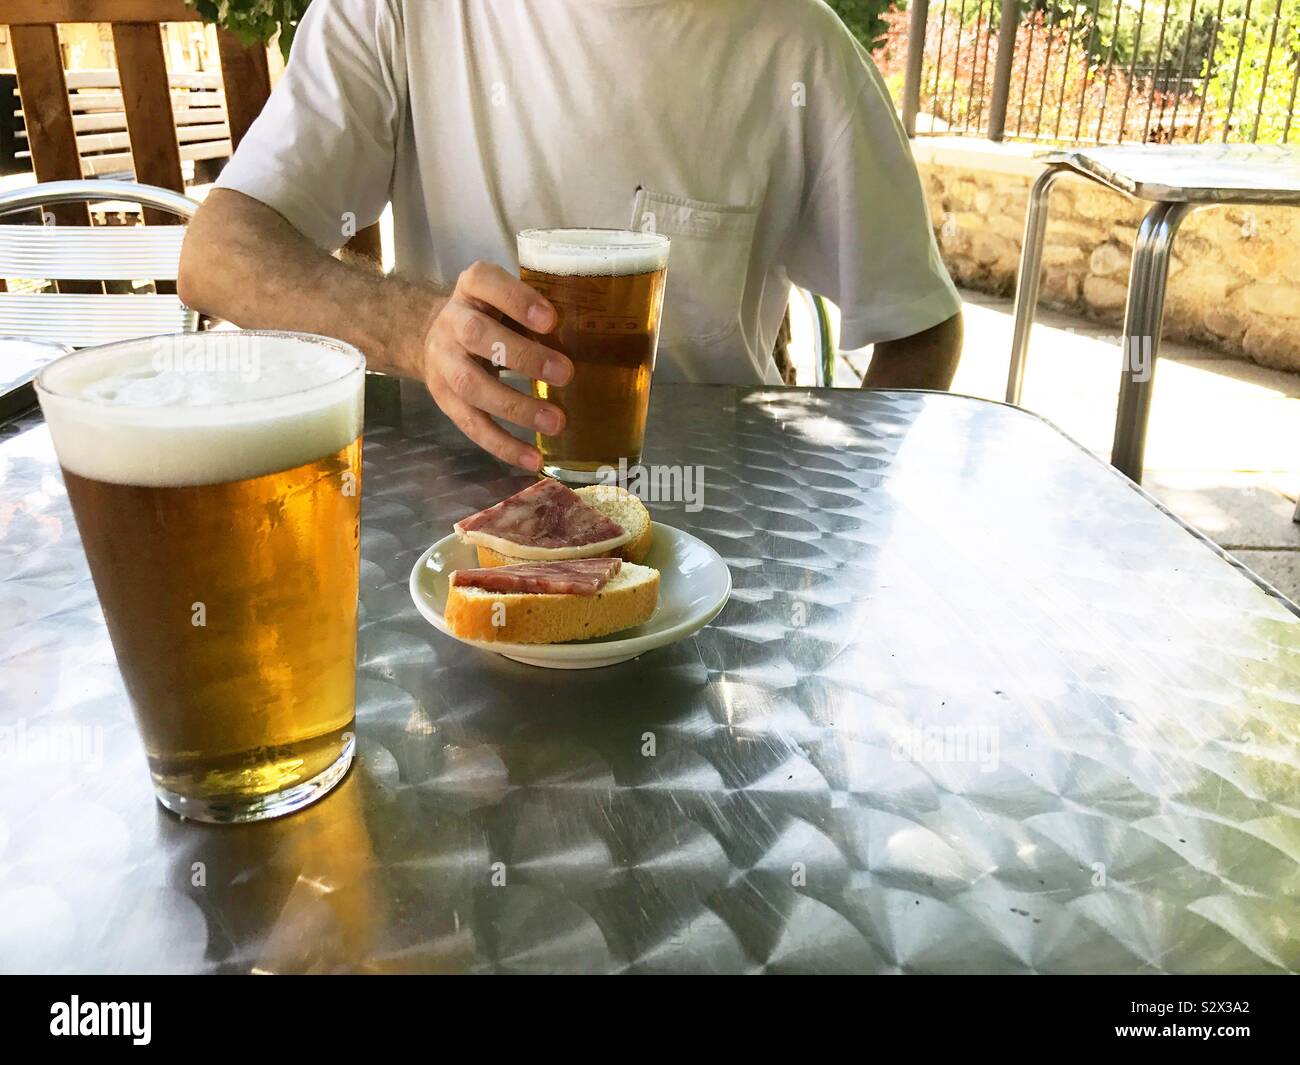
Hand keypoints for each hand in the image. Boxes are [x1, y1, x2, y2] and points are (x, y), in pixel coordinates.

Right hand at [420, 261, 572, 469]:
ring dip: (516, 406)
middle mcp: (451, 322)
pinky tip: (533, 459)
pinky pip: (472, 426)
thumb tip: (599, 338)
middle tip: (565, 373)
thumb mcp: (507, 298)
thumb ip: (539, 310)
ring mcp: (443, 363)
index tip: (551, 320)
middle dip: (522, 356)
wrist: (433, 338)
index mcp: (471, 288)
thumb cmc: (491, 315)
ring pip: (472, 385)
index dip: (517, 301)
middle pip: (477, 335)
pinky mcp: (445, 401)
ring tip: (556, 422)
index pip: (485, 282)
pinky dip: (503, 445)